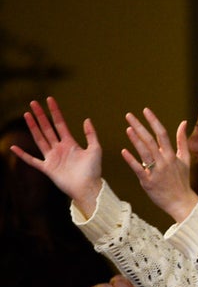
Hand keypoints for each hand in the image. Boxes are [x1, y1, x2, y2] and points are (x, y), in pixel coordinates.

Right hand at [9, 97, 102, 217]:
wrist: (88, 187)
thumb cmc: (94, 170)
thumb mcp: (95, 149)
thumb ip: (91, 134)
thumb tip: (86, 119)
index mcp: (70, 143)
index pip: (60, 124)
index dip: (55, 112)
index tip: (50, 100)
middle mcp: (59, 149)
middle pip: (47, 128)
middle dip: (40, 116)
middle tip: (33, 103)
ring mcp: (52, 158)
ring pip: (39, 139)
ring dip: (33, 127)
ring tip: (26, 115)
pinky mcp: (47, 168)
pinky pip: (32, 161)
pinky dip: (23, 155)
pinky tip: (13, 148)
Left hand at [121, 108, 197, 222]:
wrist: (181, 202)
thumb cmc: (182, 180)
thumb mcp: (185, 159)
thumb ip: (182, 140)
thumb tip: (184, 122)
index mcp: (172, 154)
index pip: (162, 133)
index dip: (153, 121)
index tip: (145, 110)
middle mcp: (164, 161)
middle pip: (150, 140)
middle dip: (139, 126)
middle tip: (129, 115)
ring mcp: (156, 171)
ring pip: (144, 153)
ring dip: (135, 140)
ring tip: (127, 128)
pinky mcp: (148, 182)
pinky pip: (139, 169)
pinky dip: (131, 160)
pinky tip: (124, 151)